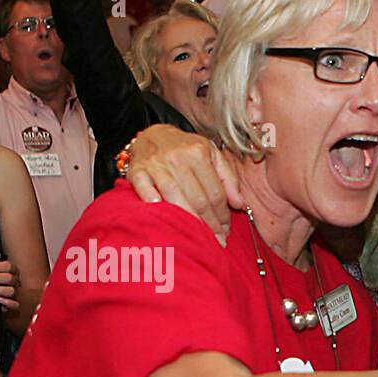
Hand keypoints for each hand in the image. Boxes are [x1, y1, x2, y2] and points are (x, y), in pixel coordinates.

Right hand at [124, 125, 242, 244]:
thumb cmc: (185, 149)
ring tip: (199, 239)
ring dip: (190, 223)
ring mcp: (156, 166)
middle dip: (210, 224)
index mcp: (198, 153)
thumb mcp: (211, 155)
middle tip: (216, 241)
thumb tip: (240, 204)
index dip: (223, 215)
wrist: (151, 136)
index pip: (215, 192)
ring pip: (176, 200)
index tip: (226, 230)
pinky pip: (147, 194)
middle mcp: (177, 158)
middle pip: (198, 199)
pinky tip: (167, 223)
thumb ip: (228, 179)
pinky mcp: (137, 173)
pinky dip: (156, 208)